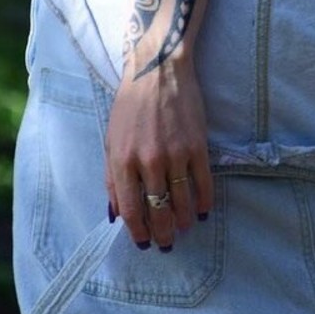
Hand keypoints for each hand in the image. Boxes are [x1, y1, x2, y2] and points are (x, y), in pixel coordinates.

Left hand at [105, 62, 213, 251]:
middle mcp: (148, 160)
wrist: (158, 69)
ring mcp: (175, 153)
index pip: (131, 210)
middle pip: (158, 211)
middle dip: (162, 233)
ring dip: (182, 222)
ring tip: (182, 228)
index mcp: (123, 159)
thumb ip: (111, 178)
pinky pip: (203, 183)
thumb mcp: (111, 140)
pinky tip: (201, 211)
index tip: (143, 242)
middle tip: (165, 243)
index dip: (138, 232)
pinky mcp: (197, 145)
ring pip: (182, 202)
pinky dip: (203, 202)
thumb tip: (116, 214)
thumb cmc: (130, 104)